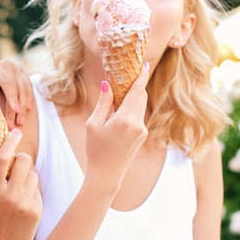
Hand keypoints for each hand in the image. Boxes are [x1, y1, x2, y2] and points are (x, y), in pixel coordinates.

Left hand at [0, 59, 33, 129]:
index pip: (7, 83)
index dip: (12, 97)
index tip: (16, 111)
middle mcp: (8, 66)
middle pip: (17, 87)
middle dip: (19, 107)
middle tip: (18, 123)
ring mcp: (17, 69)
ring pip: (25, 88)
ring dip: (25, 106)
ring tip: (21, 121)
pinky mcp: (23, 74)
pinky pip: (29, 87)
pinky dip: (29, 99)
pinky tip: (28, 109)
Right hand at [0, 129, 41, 239]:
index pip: (3, 159)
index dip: (10, 142)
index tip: (14, 132)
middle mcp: (11, 196)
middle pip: (24, 161)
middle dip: (20, 158)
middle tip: (15, 163)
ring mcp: (26, 204)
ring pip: (32, 174)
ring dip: (26, 176)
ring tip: (15, 189)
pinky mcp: (37, 211)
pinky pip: (37, 189)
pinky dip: (30, 190)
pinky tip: (21, 203)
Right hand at [85, 62, 150, 191]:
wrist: (107, 174)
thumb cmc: (96, 149)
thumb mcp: (94, 124)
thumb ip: (103, 103)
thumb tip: (108, 84)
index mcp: (125, 119)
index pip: (137, 92)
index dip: (141, 77)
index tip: (145, 64)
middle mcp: (138, 124)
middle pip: (141, 97)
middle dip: (136, 85)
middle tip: (129, 73)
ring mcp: (142, 130)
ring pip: (141, 106)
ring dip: (133, 96)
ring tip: (121, 91)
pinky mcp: (142, 135)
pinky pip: (139, 115)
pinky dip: (132, 107)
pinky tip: (120, 109)